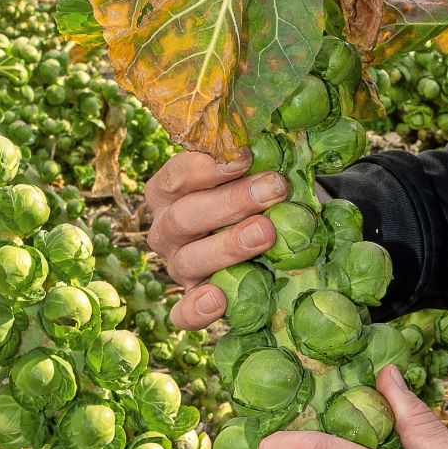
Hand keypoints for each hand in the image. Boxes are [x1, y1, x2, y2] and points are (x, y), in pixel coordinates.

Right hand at [144, 151, 290, 327]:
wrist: (269, 230)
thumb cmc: (255, 190)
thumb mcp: (254, 167)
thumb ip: (258, 155)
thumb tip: (280, 136)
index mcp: (171, 189)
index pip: (178, 174)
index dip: (209, 165)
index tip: (245, 156)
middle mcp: (167, 227)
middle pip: (186, 215)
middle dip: (232, 202)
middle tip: (274, 188)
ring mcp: (178, 265)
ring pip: (189, 259)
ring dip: (228, 245)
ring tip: (267, 232)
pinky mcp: (193, 300)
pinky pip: (184, 312)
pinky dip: (198, 309)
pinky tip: (219, 298)